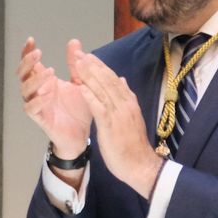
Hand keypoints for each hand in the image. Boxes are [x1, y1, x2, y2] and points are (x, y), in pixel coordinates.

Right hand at [18, 37, 92, 156]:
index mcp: (44, 81)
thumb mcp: (80, 82)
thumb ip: (75, 64)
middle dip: (28, 62)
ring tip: (50, 71)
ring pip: (26, 89)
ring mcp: (37, 104)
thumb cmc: (78, 109)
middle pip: (23, 74)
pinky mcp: (40, 118)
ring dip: (36, 79)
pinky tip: (47, 94)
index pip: (30, 63)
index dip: (27, 52)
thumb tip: (74, 41)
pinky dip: (38, 101)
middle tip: (38, 53)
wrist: (81, 134)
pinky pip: (31, 109)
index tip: (31, 40)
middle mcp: (37, 91)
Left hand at [70, 46, 163, 196]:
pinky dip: (89, 95)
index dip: (100, 67)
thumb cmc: (132, 145)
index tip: (88, 56)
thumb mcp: (130, 117)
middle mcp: (125, 104)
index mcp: (129, 102)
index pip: (113, 79)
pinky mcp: (111, 125)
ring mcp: (118, 113)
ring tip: (77, 62)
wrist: (140, 165)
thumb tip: (122, 80)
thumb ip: (125, 98)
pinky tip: (79, 87)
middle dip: (93, 65)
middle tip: (79, 53)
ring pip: (103, 89)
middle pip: (108, 80)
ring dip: (89, 75)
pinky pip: (99, 107)